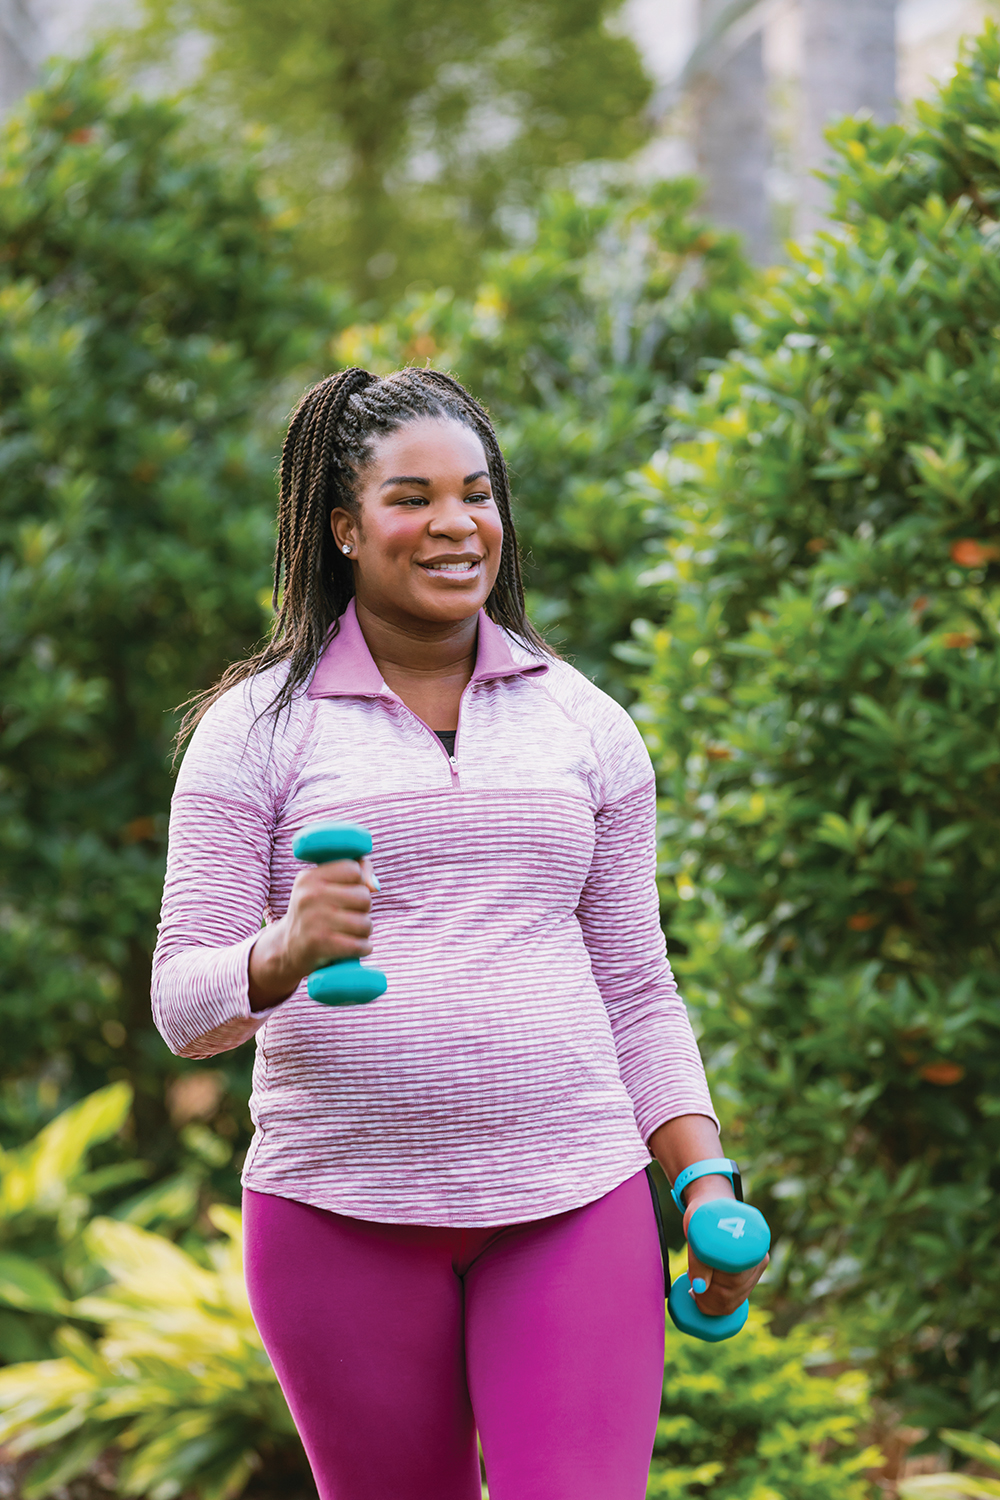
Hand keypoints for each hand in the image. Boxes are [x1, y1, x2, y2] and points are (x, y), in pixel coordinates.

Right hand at [248, 856, 377, 1009]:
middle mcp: (309, 896)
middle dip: (363, 909)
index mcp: (309, 878)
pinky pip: (359, 945)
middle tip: (349, 916)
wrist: (288, 948)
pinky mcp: (320, 945)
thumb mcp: (325, 885)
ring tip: (351, 932)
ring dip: (365, 931)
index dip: (358, 883)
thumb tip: (374, 886)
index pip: (353, 869)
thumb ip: (357, 871)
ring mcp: (313, 920)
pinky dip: (363, 948)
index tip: (347, 894)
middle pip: (364, 896)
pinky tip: (355, 947)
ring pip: (365, 923)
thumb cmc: (317, 911)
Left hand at [682, 1186, 768, 1316]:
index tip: (693, 1291)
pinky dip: (720, 1302)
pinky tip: (707, 1294)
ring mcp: (757, 1267)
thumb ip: (699, 1262)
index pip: (732, 1282)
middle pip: (733, 1294)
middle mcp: (758, 1257)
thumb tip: (700, 1288)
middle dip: (708, 1298)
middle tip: (691, 1290)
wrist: (712, 1206)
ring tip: (698, 1287)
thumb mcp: (696, 1234)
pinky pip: (736, 1299)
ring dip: (713, 1301)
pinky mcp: (751, 1275)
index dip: (710, 1293)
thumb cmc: (702, 1217)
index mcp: (749, 1244)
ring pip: (734, 1300)